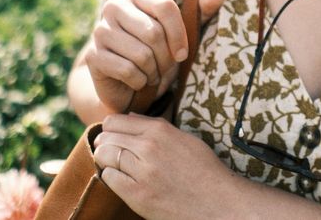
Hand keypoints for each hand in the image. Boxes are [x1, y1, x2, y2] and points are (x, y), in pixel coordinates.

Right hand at [85, 0, 226, 112]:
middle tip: (164, 67)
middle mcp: (113, 6)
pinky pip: (128, 70)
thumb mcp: (183, 33)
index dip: (179, 34)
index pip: (165, 6)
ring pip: (141, 54)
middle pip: (153, 33)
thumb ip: (202, 11)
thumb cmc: (158, 53)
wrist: (127, 84)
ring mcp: (99, 30)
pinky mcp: (93, 56)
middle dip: (166, 58)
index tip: (183, 53)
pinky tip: (138, 81)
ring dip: (154, 71)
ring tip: (152, 74)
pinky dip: (140, 81)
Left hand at [94, 113, 234, 219]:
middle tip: (112, 152)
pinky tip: (122, 179)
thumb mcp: (184, 139)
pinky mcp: (137, 194)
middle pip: (106, 136)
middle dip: (105, 142)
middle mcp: (148, 147)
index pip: (116, 121)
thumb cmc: (204, 170)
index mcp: (160, 130)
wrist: (216, 202)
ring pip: (104, 155)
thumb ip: (156, 127)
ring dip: (105, 159)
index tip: (114, 136)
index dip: (111, 128)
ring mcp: (141, 171)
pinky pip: (108, 178)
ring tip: (116, 166)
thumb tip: (130, 118)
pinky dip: (110, 177)